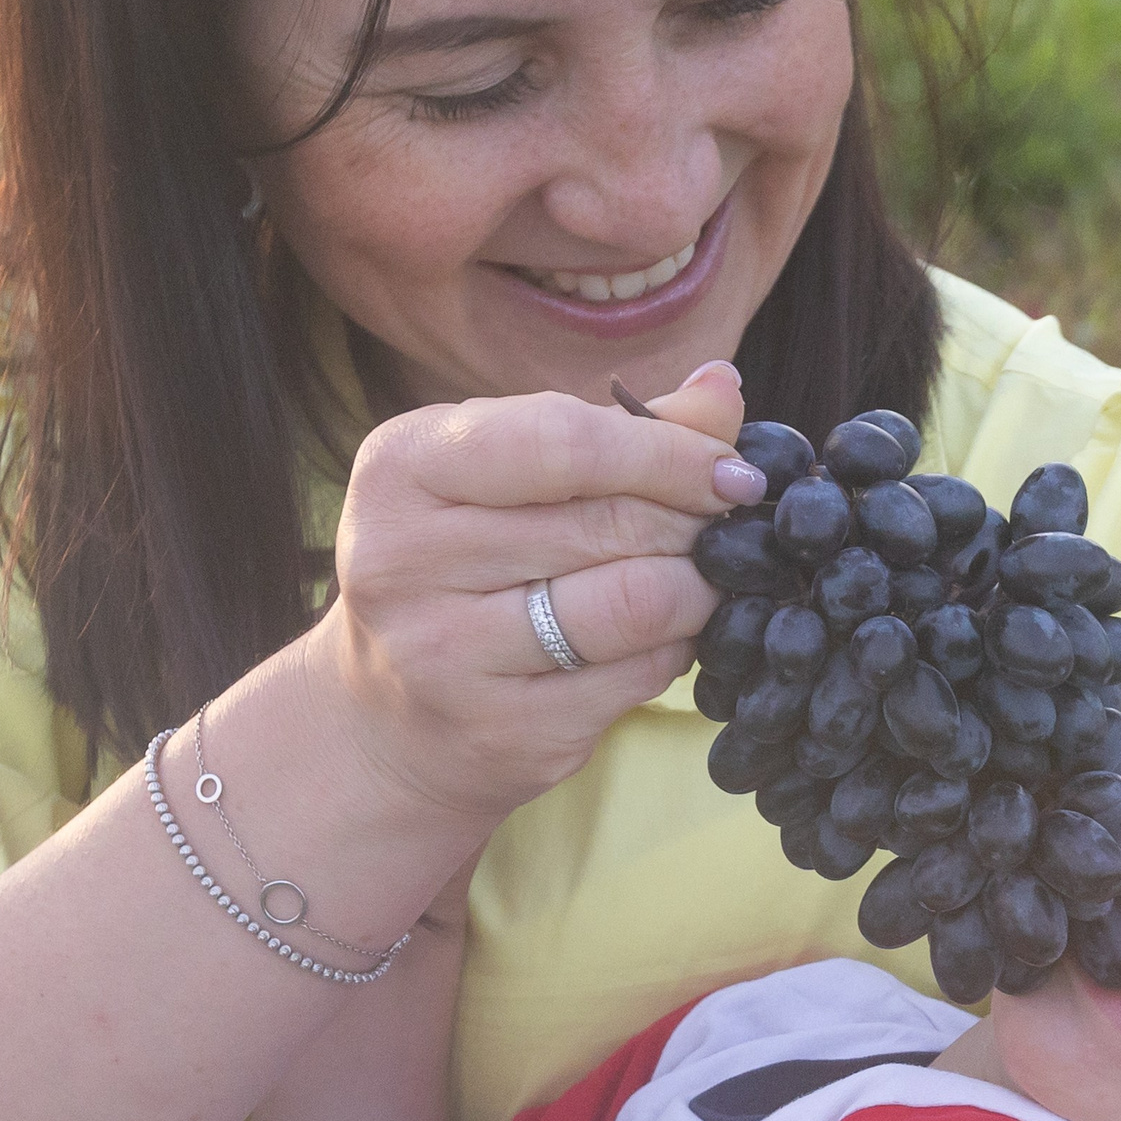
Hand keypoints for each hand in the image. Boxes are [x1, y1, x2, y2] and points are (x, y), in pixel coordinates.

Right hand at [304, 362, 753, 822]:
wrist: (389, 719)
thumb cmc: (464, 568)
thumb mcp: (511, 478)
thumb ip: (617, 432)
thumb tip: (722, 388)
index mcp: (402, 467)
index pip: (565, 441)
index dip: (668, 454)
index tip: (731, 471)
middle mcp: (402, 559)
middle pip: (607, 523)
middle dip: (692, 523)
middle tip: (725, 529)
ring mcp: (443, 654)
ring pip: (632, 603)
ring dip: (697, 589)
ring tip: (703, 579)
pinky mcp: (497, 732)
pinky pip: (634, 677)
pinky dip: (673, 651)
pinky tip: (663, 640)